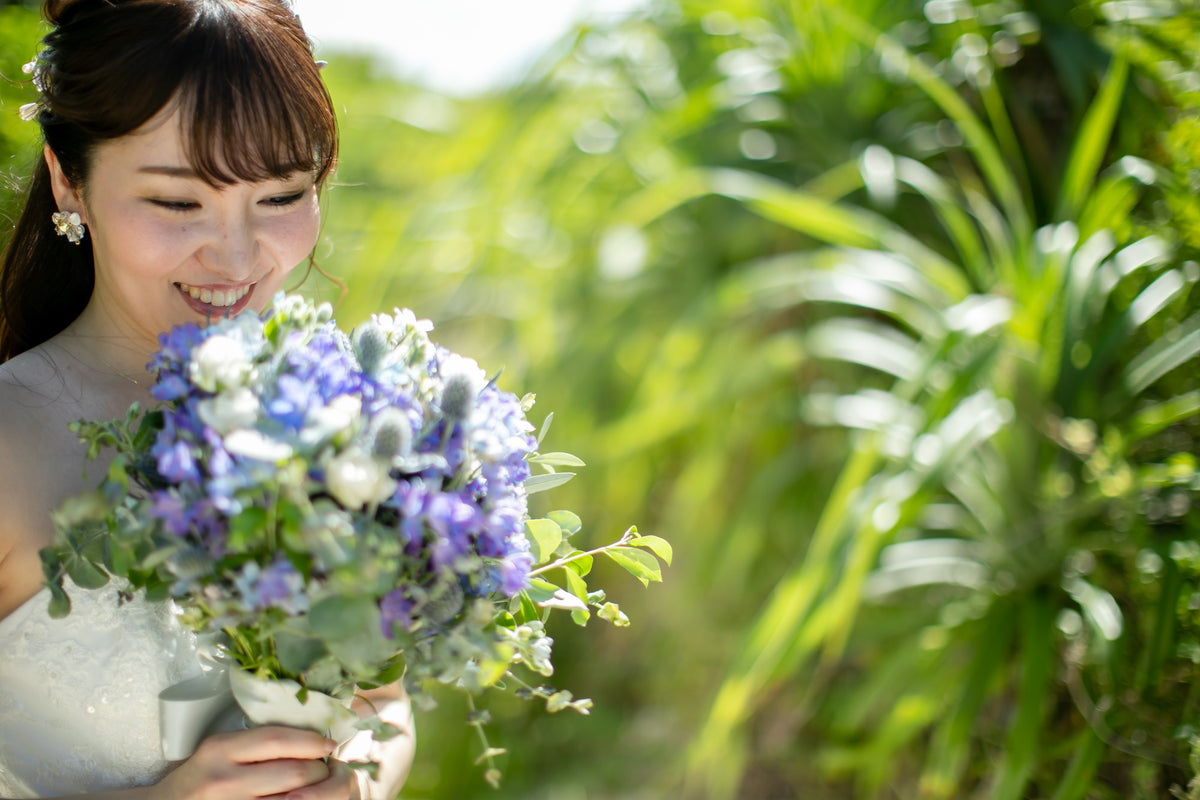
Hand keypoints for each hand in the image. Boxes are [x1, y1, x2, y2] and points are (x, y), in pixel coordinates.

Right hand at [151, 725, 350, 799]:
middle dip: (319, 771)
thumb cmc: (200, 779)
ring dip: (316, 794)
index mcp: (220, 750)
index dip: (311, 741)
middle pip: (292, 773)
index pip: (277, 740)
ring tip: (319, 788)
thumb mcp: (220, 752)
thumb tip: (314, 742)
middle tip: (326, 770)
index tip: (329, 744)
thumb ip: (258, 745)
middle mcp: (223, 780)